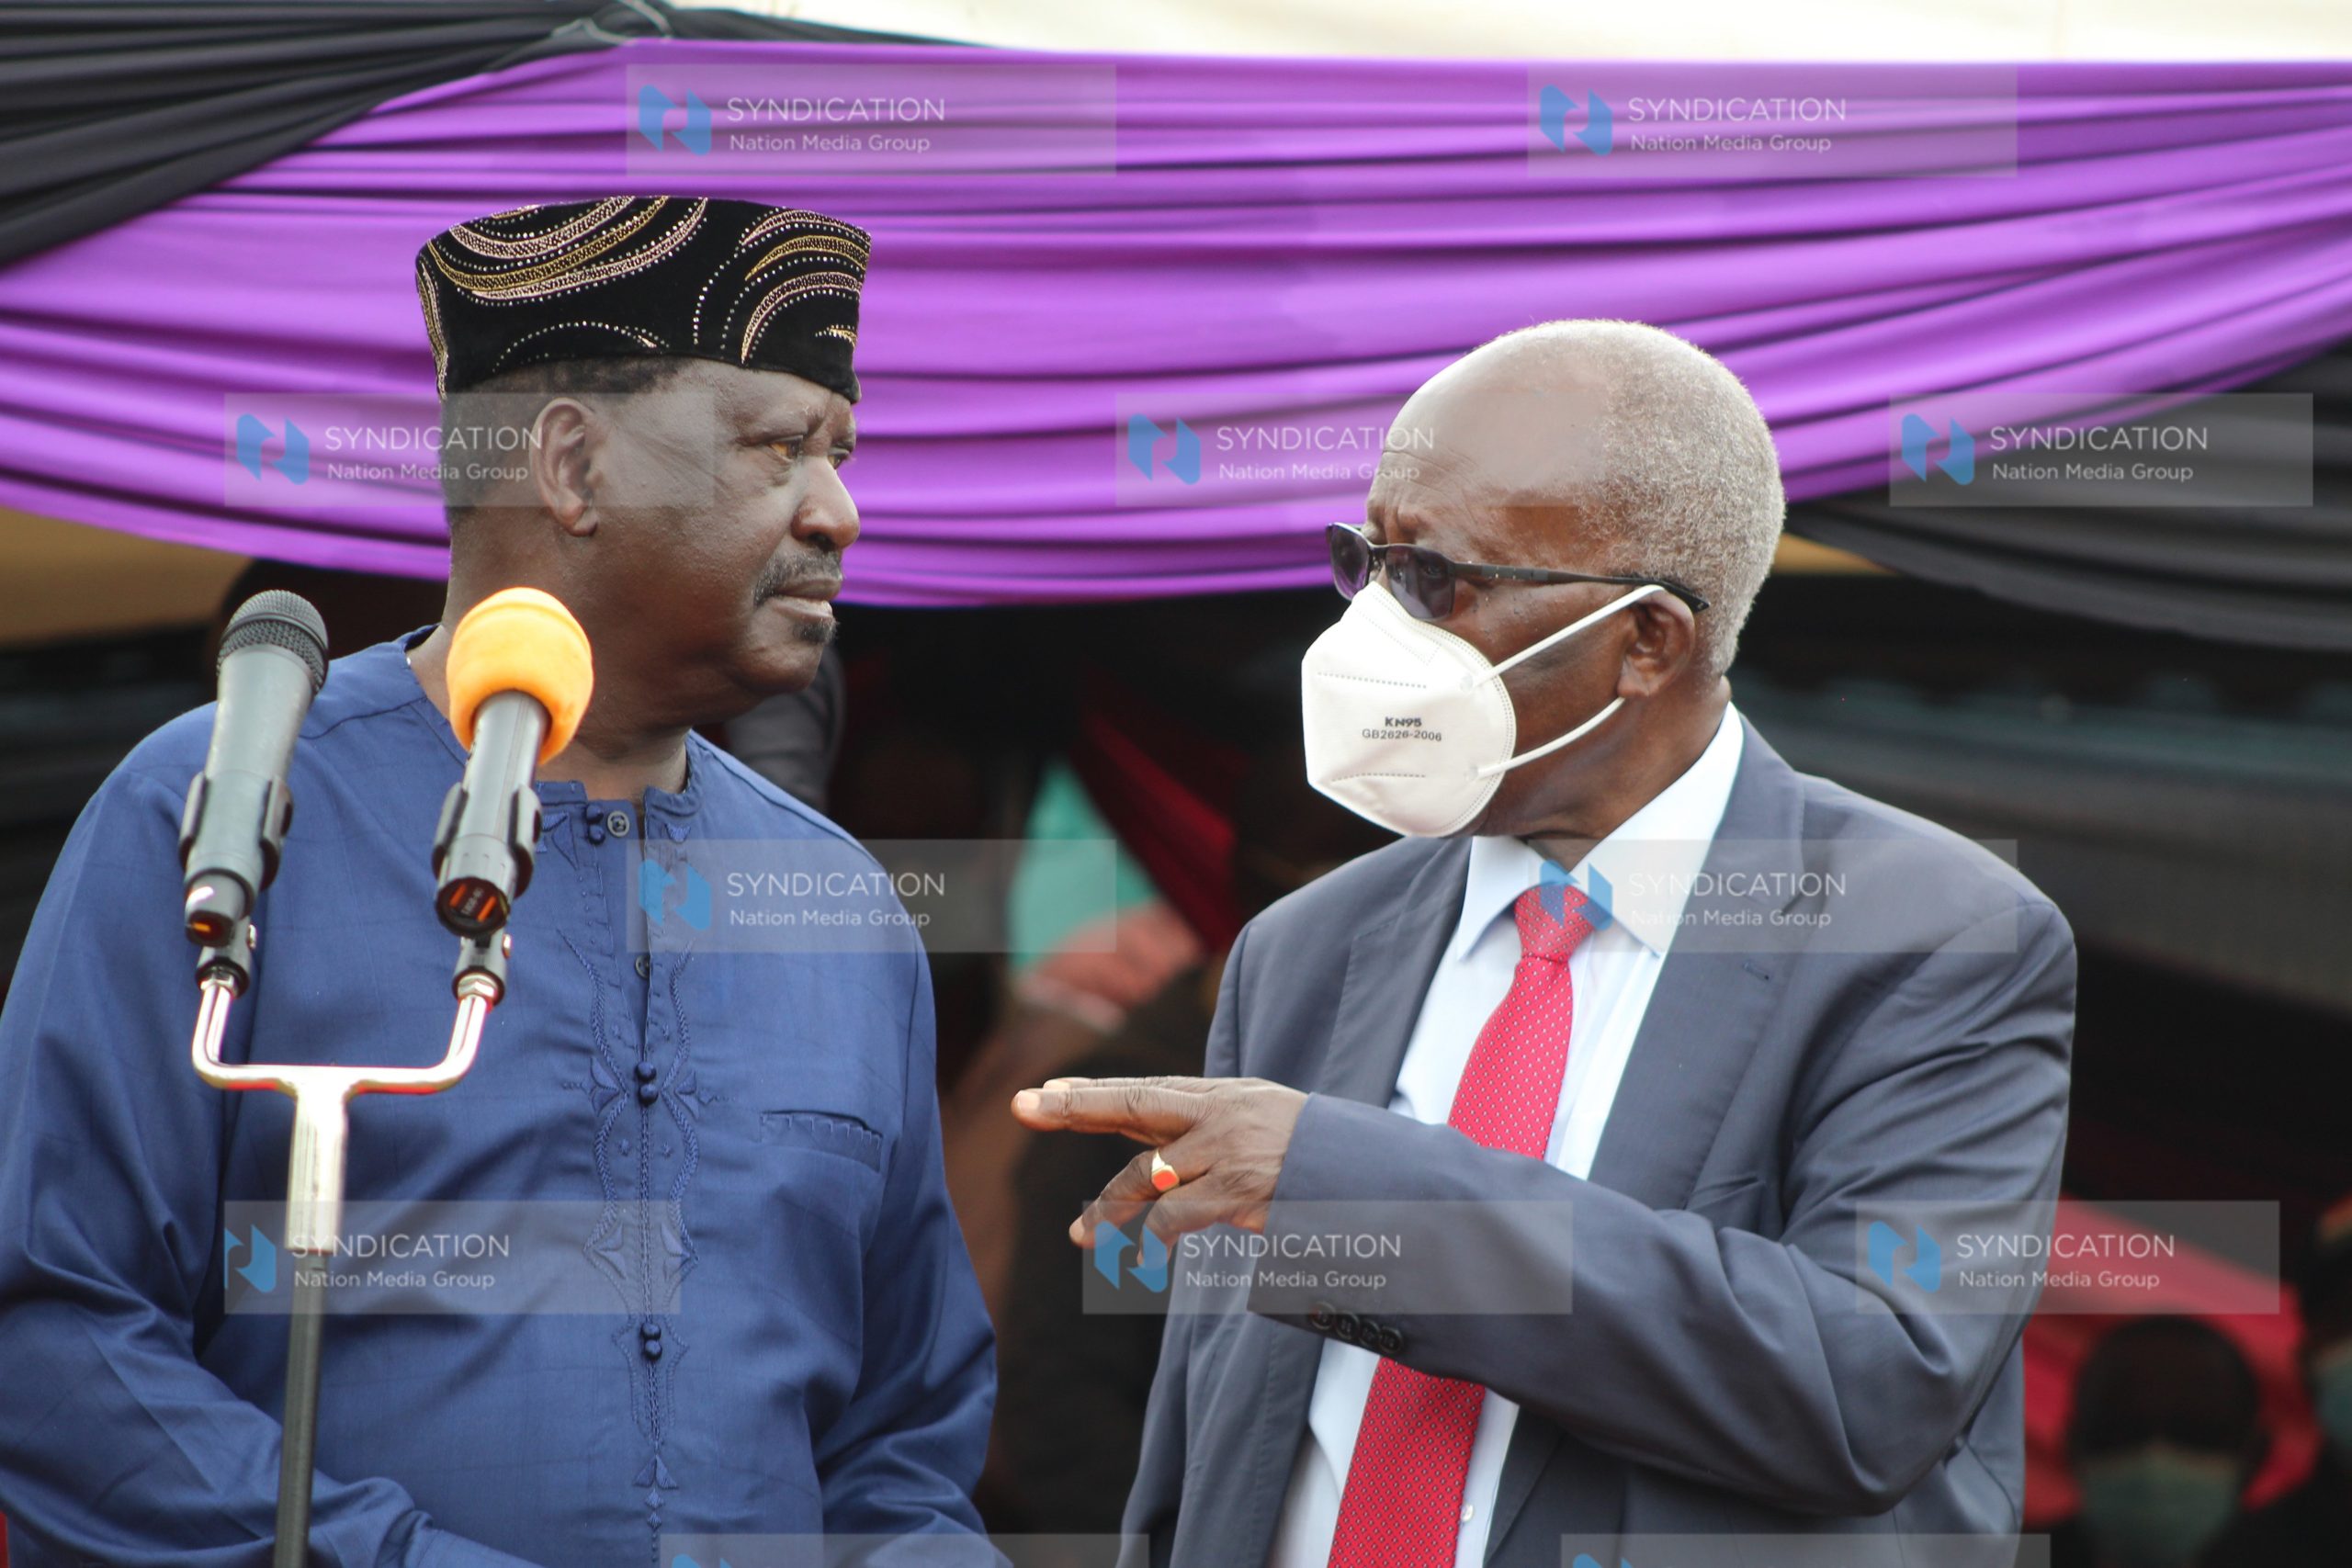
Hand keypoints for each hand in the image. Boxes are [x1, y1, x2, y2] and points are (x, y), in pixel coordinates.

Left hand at [1010, 1075, 1307, 1244]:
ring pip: (1147, 1170)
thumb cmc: (1317, 1157)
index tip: (1046, 1091)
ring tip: (1080, 1236)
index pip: (1146, 1091)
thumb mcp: (1263, 1125)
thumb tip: (1158, 1151)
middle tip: (1024, 1104)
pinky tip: (1139, 1257)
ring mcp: (1229, 1150)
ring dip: (1108, 1207)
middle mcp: (1221, 1114)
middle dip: (1075, 1106)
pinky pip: (1177, 1215)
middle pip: (1134, 1103)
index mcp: (1223, 1097)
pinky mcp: (1239, 1190)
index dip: (1093, 1092)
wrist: (1372, 1176)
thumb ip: (1209, 1133)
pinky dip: (1152, 1237)